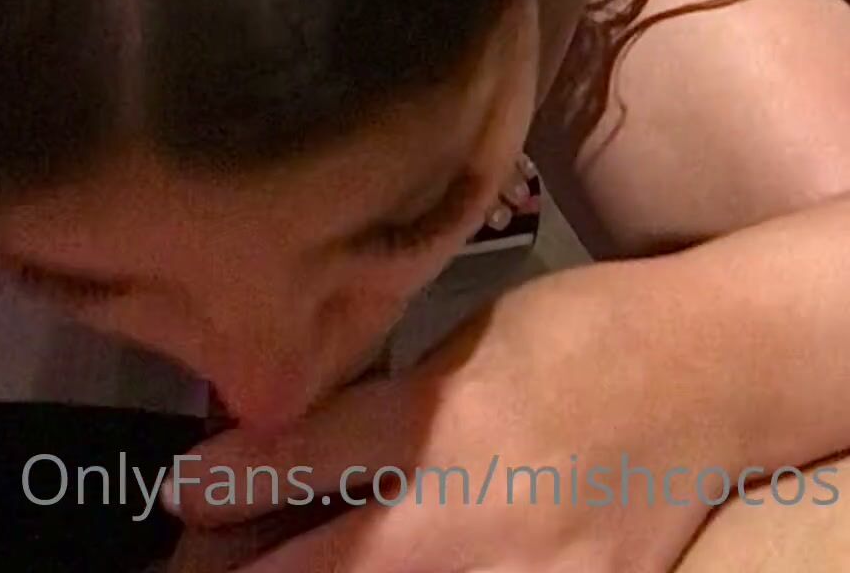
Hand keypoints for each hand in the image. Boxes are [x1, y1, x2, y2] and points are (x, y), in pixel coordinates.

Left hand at [167, 260, 733, 572]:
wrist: (707, 377)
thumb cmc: (575, 335)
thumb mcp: (462, 341)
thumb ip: (375, 404)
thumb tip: (275, 439)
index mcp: (437, 426)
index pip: (294, 468)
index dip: (215, 486)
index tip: (177, 490)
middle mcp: (464, 518)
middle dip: (232, 570)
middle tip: (191, 561)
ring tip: (256, 566)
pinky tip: (382, 566)